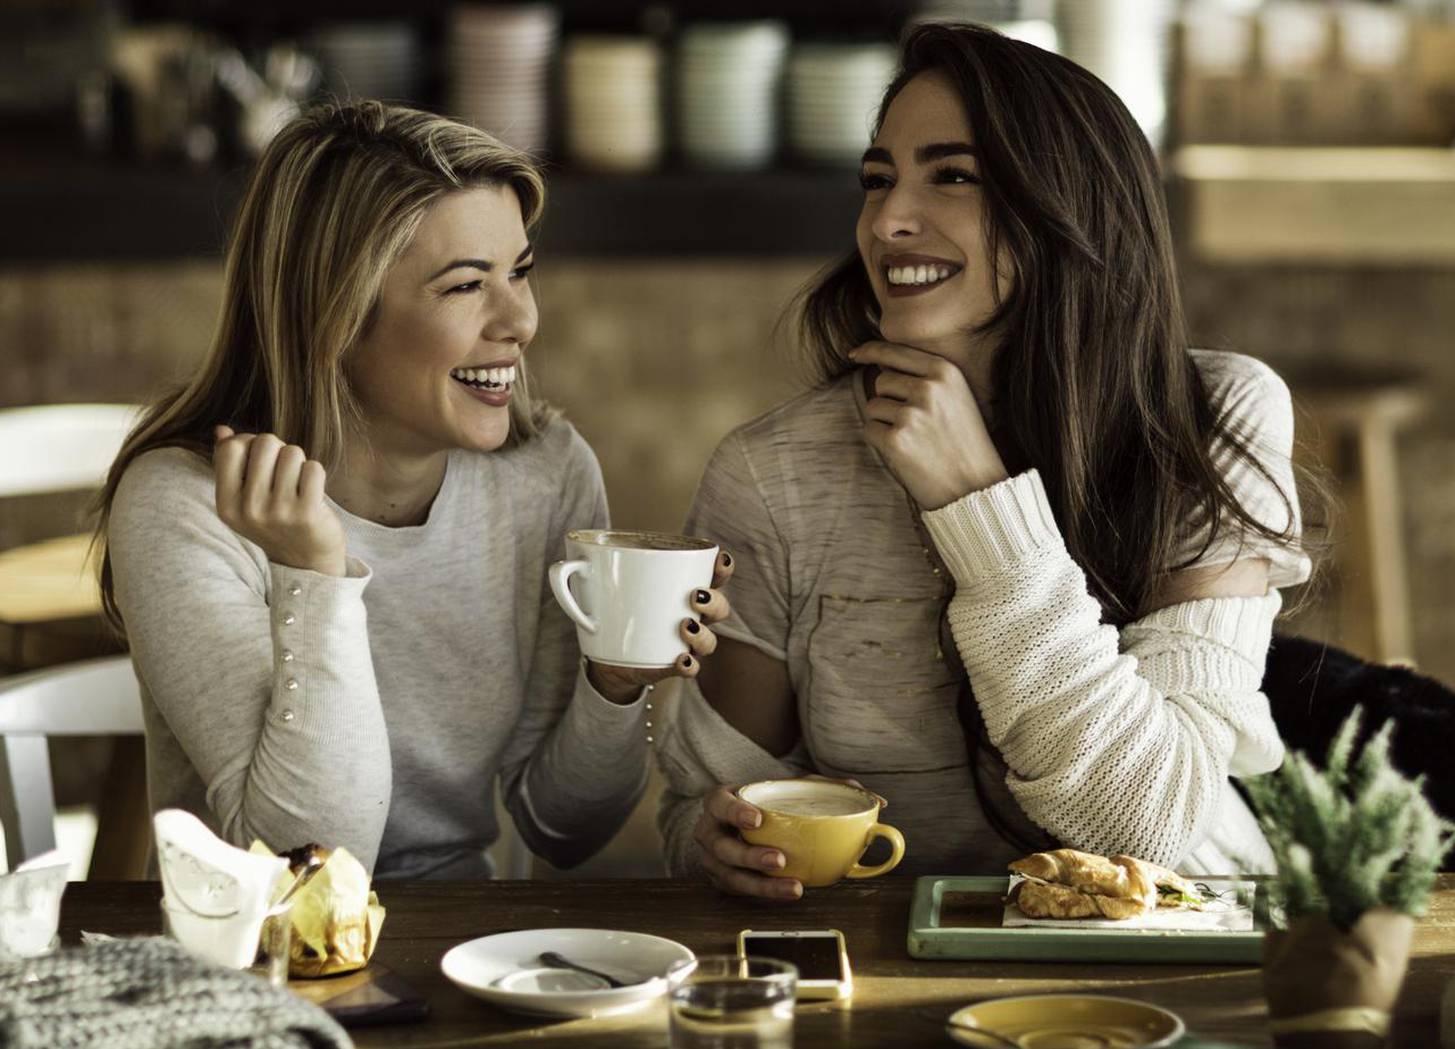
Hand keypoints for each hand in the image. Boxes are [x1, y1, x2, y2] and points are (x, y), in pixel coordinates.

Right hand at [213, 425, 346, 576]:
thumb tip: (221, 429)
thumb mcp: (244, 500)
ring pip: (292, 453)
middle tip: (284, 472)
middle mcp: (248, 510)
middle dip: (279, 449)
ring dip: (299, 462)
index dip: (250, 443)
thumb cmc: (275, 521)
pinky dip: (315, 474)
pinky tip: (312, 492)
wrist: (306, 562)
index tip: (261, 459)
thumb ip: (230, 464)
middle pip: (265, 443)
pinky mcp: (307, 514)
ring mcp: (278, 513)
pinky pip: (313, 468)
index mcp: (226, 505)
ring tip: (297, 484)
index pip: (232, 447)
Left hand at [586, 550, 734, 702]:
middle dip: (715, 601)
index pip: (714, 576)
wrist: (606, 654)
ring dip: (703, 634)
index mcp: (683, 589)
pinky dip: (689, 665)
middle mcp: (692, 616)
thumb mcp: (604, 585)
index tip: (720, 561)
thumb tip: (567, 563)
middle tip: (694, 596)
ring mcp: (685, 644)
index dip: (723, 568)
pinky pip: (691, 669)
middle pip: (720, 608)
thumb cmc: (614, 609)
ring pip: (711, 640)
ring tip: (685, 626)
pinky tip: (681, 659)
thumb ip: (589, 572)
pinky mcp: (672, 667)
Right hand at [692, 776, 885, 899]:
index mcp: (720, 803)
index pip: (719, 804)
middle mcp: (710, 832)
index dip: (734, 812)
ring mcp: (714, 861)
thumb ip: (826, 788)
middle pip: (724, 848)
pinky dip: (764, 894)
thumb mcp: (788, 789)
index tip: (758, 818)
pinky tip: (786, 892)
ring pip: (732, 878)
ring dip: (762, 885)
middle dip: (751, 856)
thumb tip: (874, 800)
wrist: (740, 825)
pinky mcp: (724, 882)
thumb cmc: (766, 804)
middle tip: (780, 859)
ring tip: (793, 887)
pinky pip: (741, 893)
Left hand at [849, 342, 1008, 508]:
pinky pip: (869, 430)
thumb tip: (879, 360)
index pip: (895, 351)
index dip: (871, 351)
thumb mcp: (956, 397)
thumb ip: (924, 376)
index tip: (855, 354)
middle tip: (917, 424)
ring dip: (885, 422)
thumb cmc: (964, 441)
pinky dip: (881, 442)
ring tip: (916, 440)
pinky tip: (906, 453)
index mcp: (945, 371)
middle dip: (890, 400)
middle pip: (882, 381)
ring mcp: (911, 414)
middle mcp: (928, 388)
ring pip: (874, 406)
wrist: (976, 486)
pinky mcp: (896, 440)